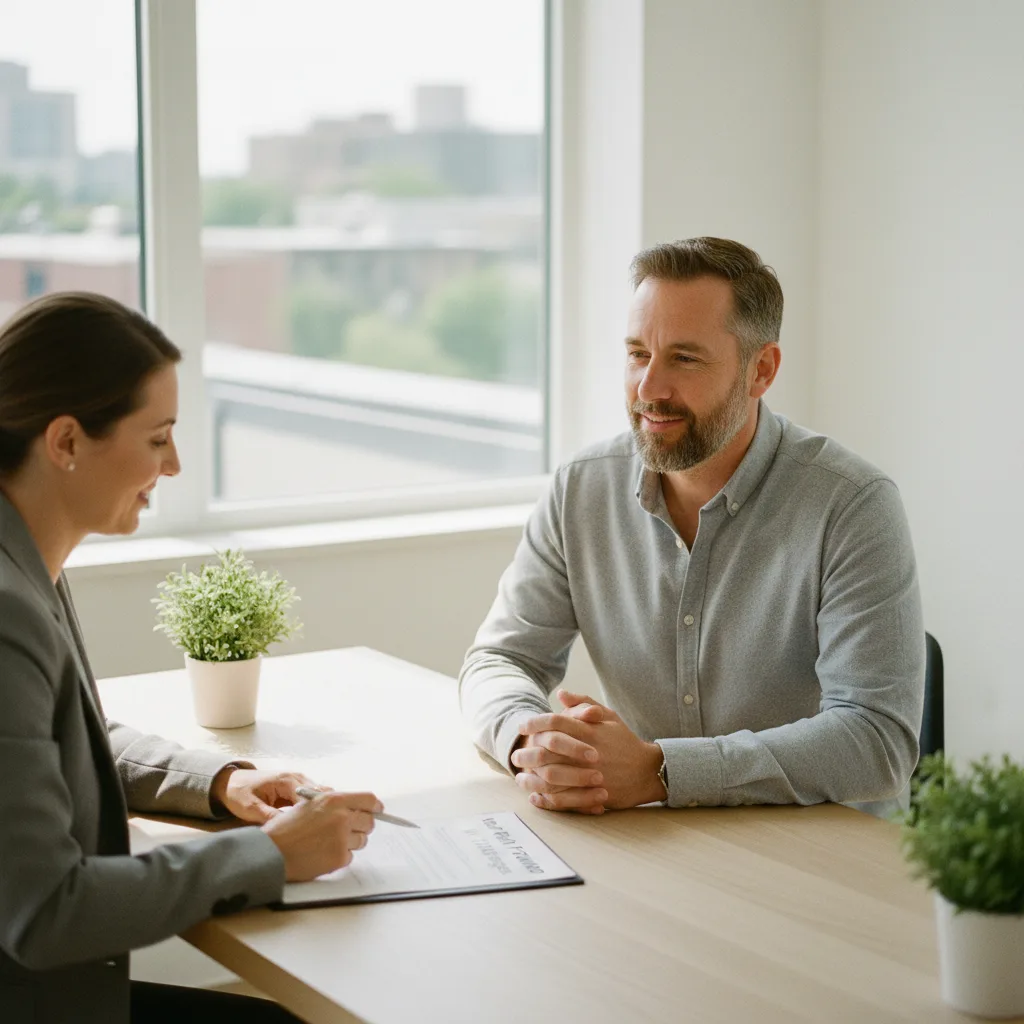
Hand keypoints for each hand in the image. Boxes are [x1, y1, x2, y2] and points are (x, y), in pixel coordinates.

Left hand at [211, 767, 321, 823]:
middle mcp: (296, 778)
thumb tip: (288, 828)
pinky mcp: (295, 788)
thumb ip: (270, 816)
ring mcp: (297, 782)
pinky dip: (312, 808)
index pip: (308, 798)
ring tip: (320, 827)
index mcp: (286, 780)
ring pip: (316, 795)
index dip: (313, 814)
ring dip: (318, 809)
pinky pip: (309, 797)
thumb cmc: (239, 793)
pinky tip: (312, 822)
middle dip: (320, 810)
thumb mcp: (251, 808)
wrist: (230, 783)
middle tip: (322, 830)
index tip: (315, 830)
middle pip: (317, 794)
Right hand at [261, 790, 382, 881]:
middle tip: (349, 830)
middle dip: (362, 826)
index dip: (375, 806)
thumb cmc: (284, 829)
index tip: (377, 810)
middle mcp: (342, 817)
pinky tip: (323, 854)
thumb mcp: (308, 805)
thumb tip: (352, 808)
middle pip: (369, 821)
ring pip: (361, 840)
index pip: (368, 799)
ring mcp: (342, 839)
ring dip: (351, 842)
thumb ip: (332, 805)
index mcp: (334, 800)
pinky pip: (350, 856)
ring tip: (329, 843)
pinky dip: (340, 856)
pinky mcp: (339, 858)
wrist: (270, 853)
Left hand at [516, 690, 665, 810]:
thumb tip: (561, 694)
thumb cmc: (625, 741)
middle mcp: (587, 752)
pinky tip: (534, 796)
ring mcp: (589, 775)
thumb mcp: (609, 716)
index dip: (535, 723)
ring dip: (531, 777)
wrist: (648, 771)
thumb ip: (584, 703)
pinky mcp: (592, 794)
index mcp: (590, 731)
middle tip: (516, 754)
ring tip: (519, 776)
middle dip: (527, 752)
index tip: (523, 726)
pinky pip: (564, 798)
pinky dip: (545, 798)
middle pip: (548, 750)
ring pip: (552, 776)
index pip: (556, 723)